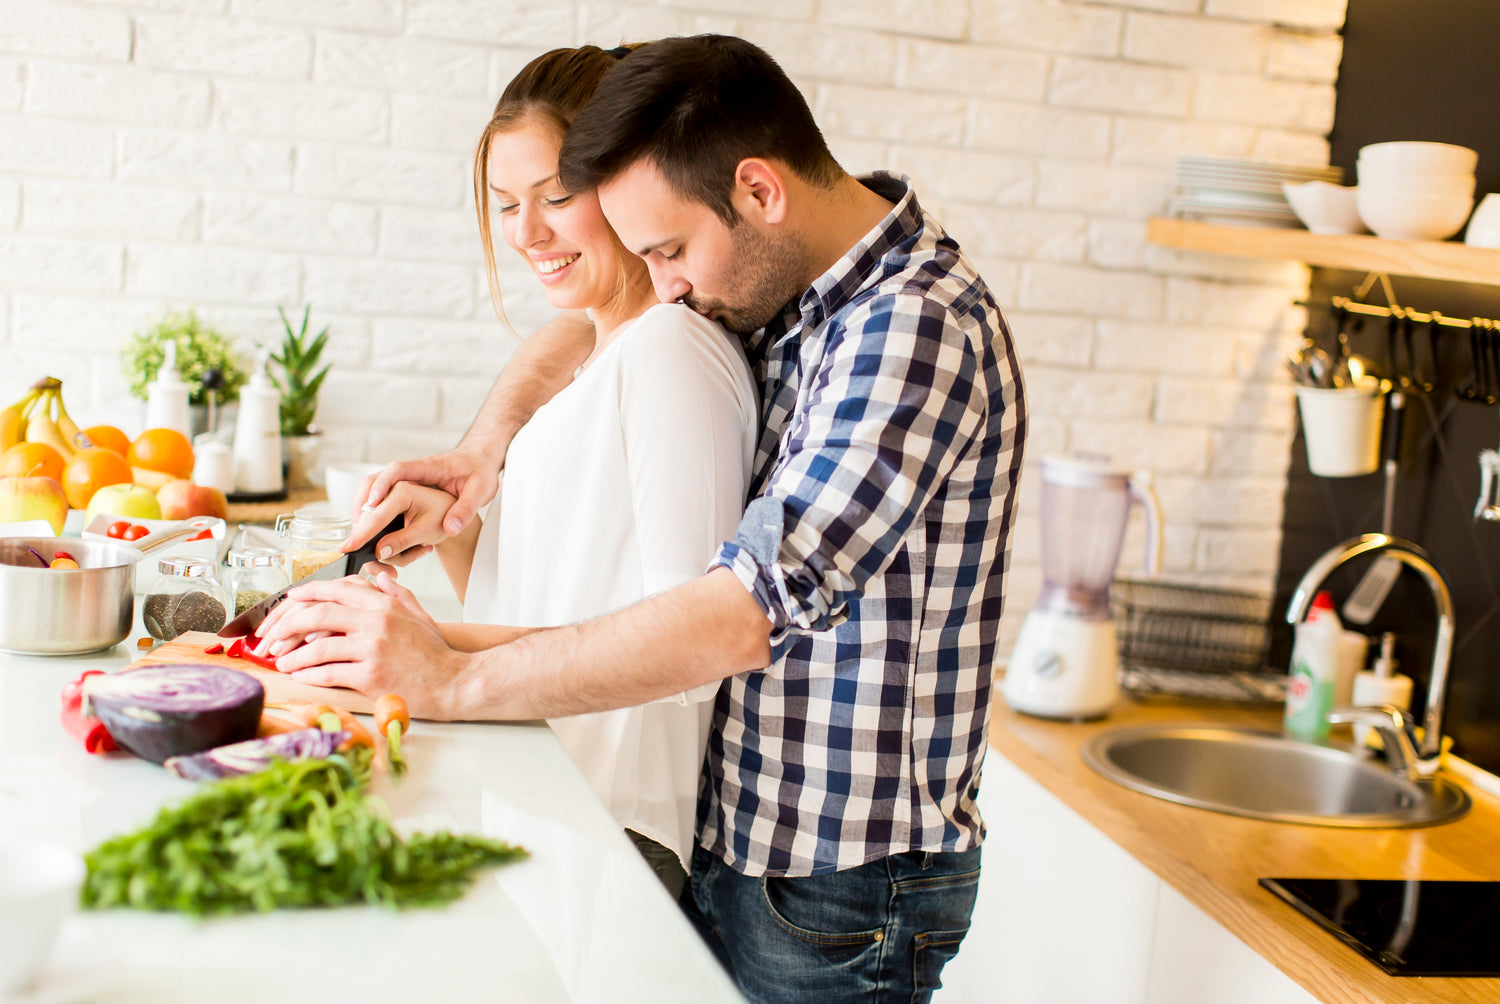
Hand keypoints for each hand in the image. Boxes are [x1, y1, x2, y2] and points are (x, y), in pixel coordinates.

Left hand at [256, 573, 468, 719]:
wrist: (455, 683)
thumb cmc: (436, 653)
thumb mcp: (419, 615)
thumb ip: (396, 594)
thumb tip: (378, 577)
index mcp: (384, 604)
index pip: (337, 590)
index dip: (307, 593)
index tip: (289, 600)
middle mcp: (376, 621)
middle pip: (318, 614)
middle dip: (287, 625)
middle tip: (272, 637)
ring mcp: (373, 648)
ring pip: (317, 647)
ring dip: (293, 656)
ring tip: (281, 662)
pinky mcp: (370, 675)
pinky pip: (328, 673)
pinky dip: (308, 675)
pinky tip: (299, 677)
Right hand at [345, 448, 499, 551]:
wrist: (480, 461)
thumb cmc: (479, 471)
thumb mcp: (480, 491)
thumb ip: (465, 509)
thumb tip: (451, 529)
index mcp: (428, 467)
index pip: (397, 470)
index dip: (382, 485)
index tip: (372, 504)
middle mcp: (411, 471)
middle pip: (375, 479)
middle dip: (362, 502)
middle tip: (358, 528)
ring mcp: (405, 479)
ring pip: (372, 488)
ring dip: (362, 508)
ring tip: (359, 531)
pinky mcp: (404, 488)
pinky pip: (379, 496)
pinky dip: (370, 511)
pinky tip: (369, 529)